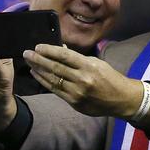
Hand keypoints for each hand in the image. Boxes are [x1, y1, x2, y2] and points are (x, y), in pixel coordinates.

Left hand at [23, 44, 149, 119]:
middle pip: (55, 67)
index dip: (49, 50)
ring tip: (29, 63)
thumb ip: (77, 58)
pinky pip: (56, 91)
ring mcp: (77, 93)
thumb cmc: (110, 78)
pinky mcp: (75, 103)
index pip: (64, 55)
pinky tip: (37, 75)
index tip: (37, 46)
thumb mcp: (97, 63)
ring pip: (53, 80)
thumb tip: (59, 48)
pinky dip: (44, 82)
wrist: (122, 99)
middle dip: (39, 59)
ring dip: (38, 70)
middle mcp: (82, 79)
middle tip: (27, 53)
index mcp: (89, 66)